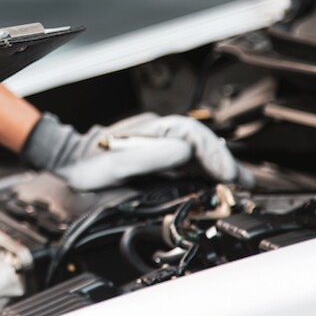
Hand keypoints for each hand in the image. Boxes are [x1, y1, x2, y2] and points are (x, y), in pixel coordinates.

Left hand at [21, 113, 253, 190]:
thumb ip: (152, 157)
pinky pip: (188, 165)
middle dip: (225, 163)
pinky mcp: (159, 162)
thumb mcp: (118, 163)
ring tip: (241, 184)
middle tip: (245, 183)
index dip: (214, 155)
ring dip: (220, 169)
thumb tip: (186, 151)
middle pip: (203, 145)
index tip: (227, 173)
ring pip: (199, 155)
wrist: (70, 164)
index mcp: (155, 131)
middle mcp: (161, 136)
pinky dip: (205, 174)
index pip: (195, 137)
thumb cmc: (89, 163)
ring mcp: (161, 148)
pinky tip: (217, 184)